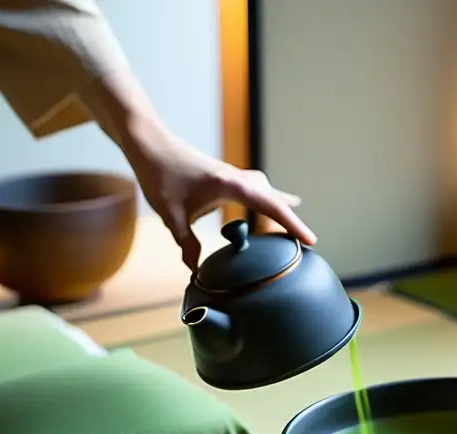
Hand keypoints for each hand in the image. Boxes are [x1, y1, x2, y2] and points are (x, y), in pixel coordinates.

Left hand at [81, 69, 315, 270]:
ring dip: (278, 202)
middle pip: (273, 198)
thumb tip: (194, 270)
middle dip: (290, 218)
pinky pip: (253, 186)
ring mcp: (230, 174)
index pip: (270, 206)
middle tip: (308, 238)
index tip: (310, 240)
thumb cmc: (158, 172)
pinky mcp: (222, 175)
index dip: (292, 224)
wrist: (146, 140)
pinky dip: (265, 195)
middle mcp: (236, 178)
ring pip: (264, 189)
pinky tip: (263, 199)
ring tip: (293, 211)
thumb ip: (185, 243)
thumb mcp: (170, 214)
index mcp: (230, 185)